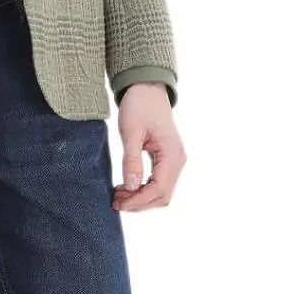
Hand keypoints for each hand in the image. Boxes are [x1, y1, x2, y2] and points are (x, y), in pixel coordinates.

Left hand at [112, 83, 185, 211]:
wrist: (147, 89)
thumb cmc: (139, 106)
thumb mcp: (131, 133)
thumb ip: (131, 160)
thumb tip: (130, 186)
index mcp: (171, 154)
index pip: (158, 189)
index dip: (138, 200)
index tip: (118, 203)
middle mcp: (178, 161)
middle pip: (162, 196)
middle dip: (139, 203)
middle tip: (115, 201)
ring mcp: (174, 161)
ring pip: (161, 192)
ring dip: (141, 198)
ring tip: (118, 195)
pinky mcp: (167, 160)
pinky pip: (159, 183)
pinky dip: (143, 189)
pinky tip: (126, 187)